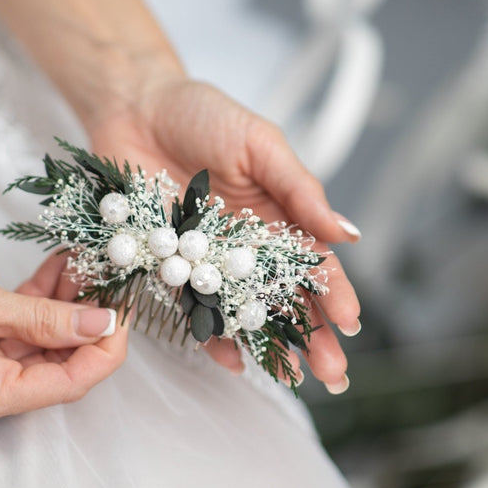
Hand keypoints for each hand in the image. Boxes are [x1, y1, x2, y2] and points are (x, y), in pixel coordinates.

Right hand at [0, 249, 127, 429]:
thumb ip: (43, 318)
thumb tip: (100, 325)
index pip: (68, 384)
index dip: (105, 349)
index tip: (125, 310)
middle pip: (55, 364)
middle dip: (85, 320)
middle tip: (108, 277)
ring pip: (36, 344)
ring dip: (61, 306)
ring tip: (81, 264)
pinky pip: (12, 333)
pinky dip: (33, 305)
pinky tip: (52, 272)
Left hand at [87, 74, 361, 390]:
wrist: (136, 107)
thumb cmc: (203, 115)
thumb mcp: (260, 144)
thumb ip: (300, 189)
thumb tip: (348, 233)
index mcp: (279, 217)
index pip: (315, 263)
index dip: (336, 295)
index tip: (351, 324)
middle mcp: (248, 246)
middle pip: (286, 298)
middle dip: (313, 337)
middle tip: (334, 375)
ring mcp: (209, 260)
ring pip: (245, 312)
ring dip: (268, 346)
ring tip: (292, 380)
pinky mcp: (169, 266)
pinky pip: (191, 307)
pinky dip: (209, 335)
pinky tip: (229, 361)